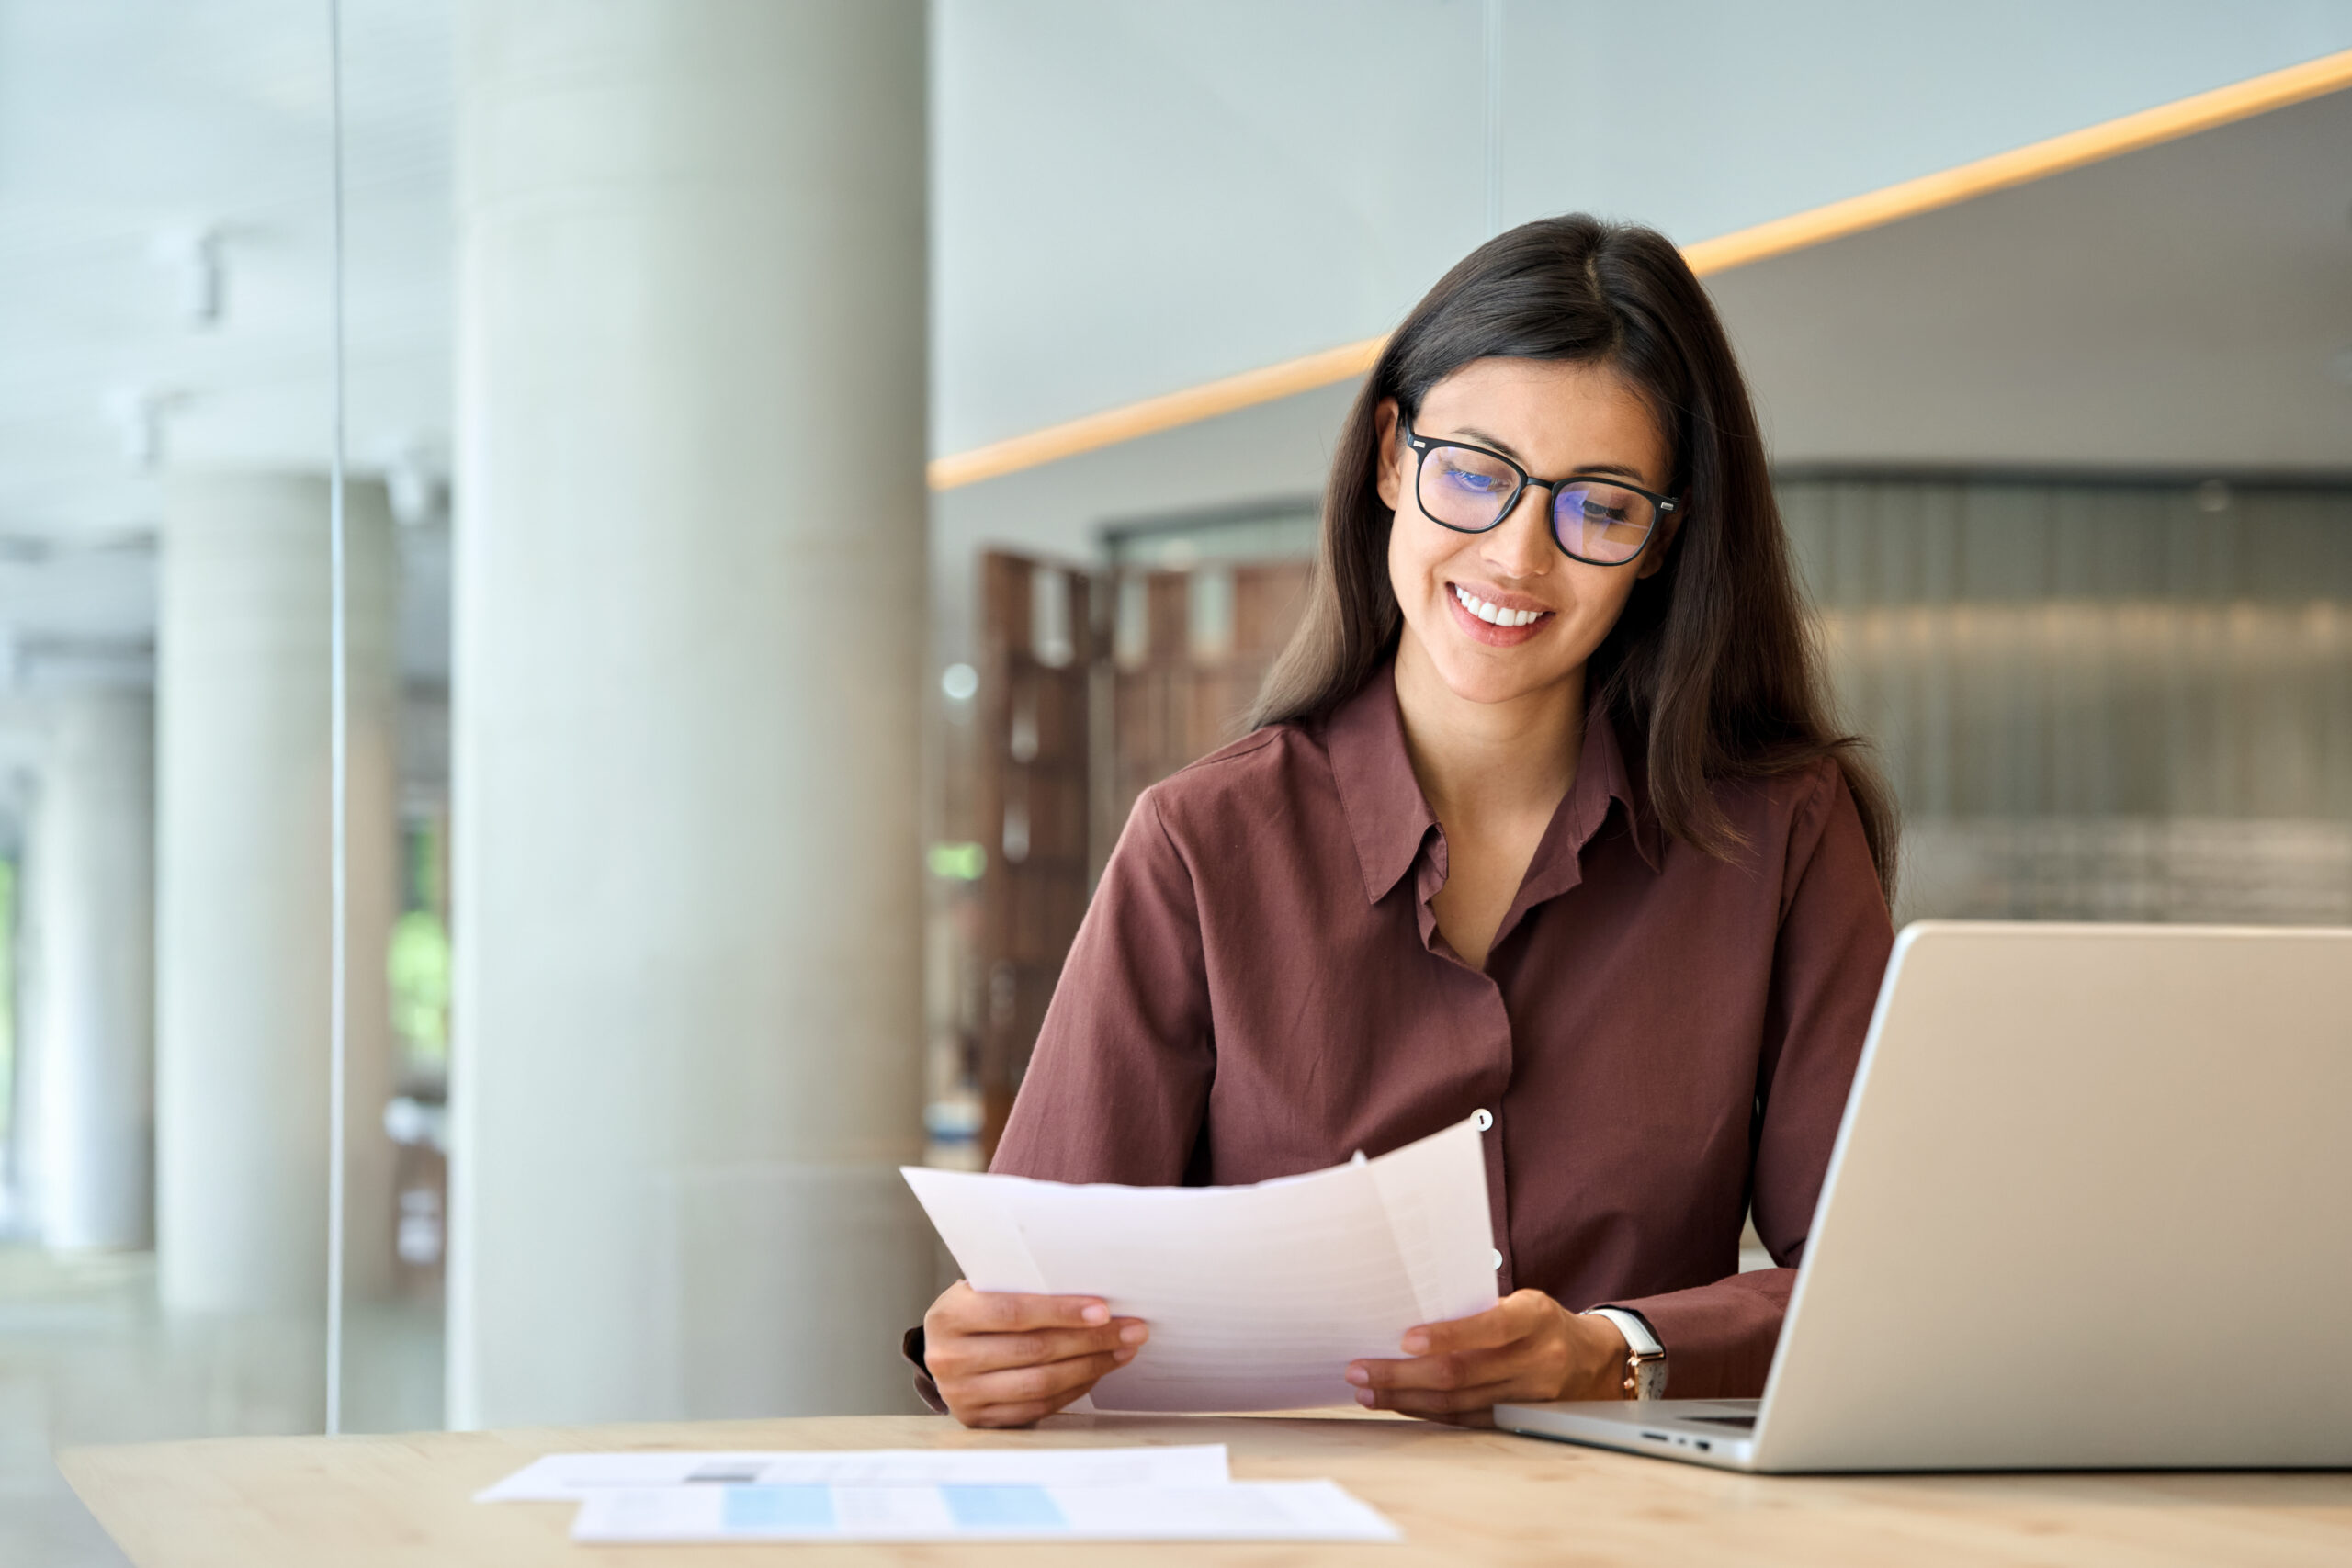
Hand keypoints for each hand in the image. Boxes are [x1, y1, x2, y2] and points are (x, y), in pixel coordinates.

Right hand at [921, 1280, 1148, 1428]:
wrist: (944, 1349)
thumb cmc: (976, 1310)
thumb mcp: (984, 1289)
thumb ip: (1022, 1288)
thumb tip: (1092, 1295)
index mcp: (949, 1315)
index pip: (1013, 1312)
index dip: (1062, 1312)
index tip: (1104, 1311)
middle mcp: (949, 1358)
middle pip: (1033, 1350)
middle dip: (1091, 1340)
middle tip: (1131, 1330)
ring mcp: (961, 1395)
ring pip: (1040, 1383)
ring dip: (1090, 1366)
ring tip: (1122, 1350)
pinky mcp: (979, 1420)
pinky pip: (1037, 1408)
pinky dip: (1073, 1389)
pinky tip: (1096, 1372)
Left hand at [1344, 1289, 1627, 1425]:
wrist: (1593, 1360)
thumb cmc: (1540, 1321)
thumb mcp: (1521, 1301)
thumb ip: (1476, 1309)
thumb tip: (1408, 1317)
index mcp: (1535, 1316)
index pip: (1489, 1327)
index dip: (1446, 1336)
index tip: (1404, 1339)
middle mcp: (1537, 1359)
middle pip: (1461, 1374)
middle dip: (1402, 1374)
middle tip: (1360, 1371)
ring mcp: (1529, 1396)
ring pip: (1457, 1403)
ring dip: (1406, 1398)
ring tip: (1368, 1391)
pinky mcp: (1518, 1420)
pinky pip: (1465, 1419)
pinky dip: (1427, 1412)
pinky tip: (1399, 1403)